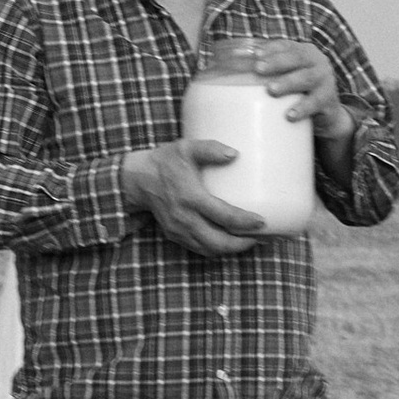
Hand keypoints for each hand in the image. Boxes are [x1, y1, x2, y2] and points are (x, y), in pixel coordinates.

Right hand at [125, 140, 266, 256]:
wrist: (137, 180)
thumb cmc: (165, 162)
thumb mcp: (186, 148)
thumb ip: (210, 149)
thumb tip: (234, 154)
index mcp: (191, 198)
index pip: (223, 216)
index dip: (245, 222)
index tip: (261, 222)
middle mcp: (185, 218)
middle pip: (218, 242)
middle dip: (242, 244)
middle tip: (260, 237)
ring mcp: (179, 230)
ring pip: (209, 250)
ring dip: (230, 249)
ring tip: (248, 242)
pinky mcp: (175, 235)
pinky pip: (199, 249)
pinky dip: (216, 249)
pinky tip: (228, 243)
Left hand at [253, 37, 344, 132]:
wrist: (328, 114)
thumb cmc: (300, 90)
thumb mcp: (287, 76)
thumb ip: (267, 67)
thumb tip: (235, 57)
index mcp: (304, 52)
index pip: (287, 46)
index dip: (271, 49)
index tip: (255, 54)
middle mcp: (317, 62)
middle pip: (297, 58)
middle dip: (277, 62)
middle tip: (258, 68)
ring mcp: (325, 80)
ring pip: (307, 78)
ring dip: (288, 83)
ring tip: (271, 90)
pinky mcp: (328, 100)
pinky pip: (315, 103)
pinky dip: (302, 108)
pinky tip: (289, 115)